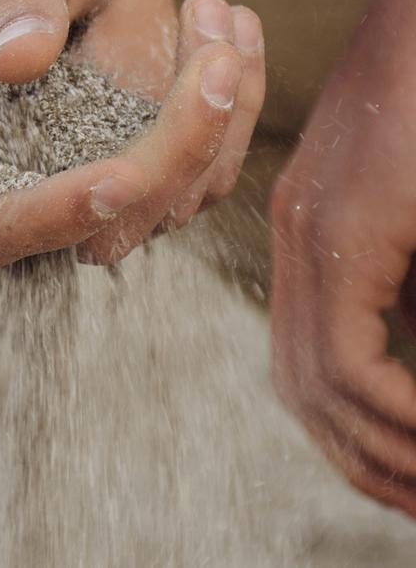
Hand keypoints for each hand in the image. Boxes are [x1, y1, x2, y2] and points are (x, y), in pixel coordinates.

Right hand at [0, 0, 264, 270]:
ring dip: (216, 119)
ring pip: (166, 208)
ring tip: (214, 9)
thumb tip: (19, 59)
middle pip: (90, 231)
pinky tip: (232, 27)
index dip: (41, 221)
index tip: (120, 176)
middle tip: (216, 56)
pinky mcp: (145, 168)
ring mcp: (80, 180)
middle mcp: (5, 177)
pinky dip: (237, 108)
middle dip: (169, 156)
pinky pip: (208, 173)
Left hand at [271, 0, 415, 518]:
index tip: (411, 480)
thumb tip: (410, 356)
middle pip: (306, 390)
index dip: (356, 441)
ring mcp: (316, 227)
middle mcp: (299, 235)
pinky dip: (394, 410)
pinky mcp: (348, 222)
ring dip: (383, 450)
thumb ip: (413, 294)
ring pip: (319, 385)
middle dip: (367, 460)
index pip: (309, 369)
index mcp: (316, 233)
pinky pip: (347, 357)